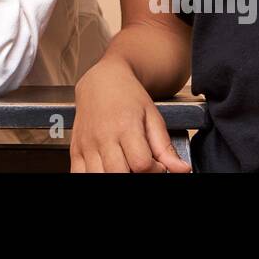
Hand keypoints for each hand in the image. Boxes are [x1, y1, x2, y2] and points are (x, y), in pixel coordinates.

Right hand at [69, 53, 190, 172]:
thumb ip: (165, 147)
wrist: (102, 81)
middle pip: (119, 174)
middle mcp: (103, 136)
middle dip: (134, 176)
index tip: (157, 164)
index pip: (142, 164)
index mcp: (125, 126)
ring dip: (114, 176)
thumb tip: (182, 169)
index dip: (155, 170)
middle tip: (140, 165)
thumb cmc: (127, 96)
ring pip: (98, 177)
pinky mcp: (75, 149)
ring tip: (124, 166)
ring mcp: (87, 144)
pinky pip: (78, 174)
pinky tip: (106, 169)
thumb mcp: (152, 116)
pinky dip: (93, 177)